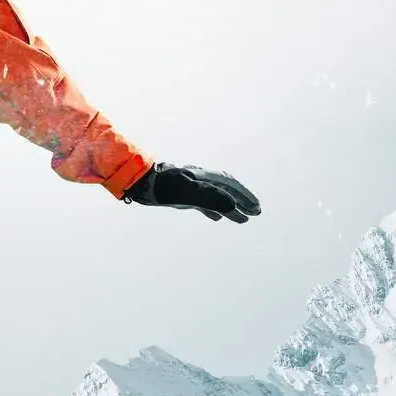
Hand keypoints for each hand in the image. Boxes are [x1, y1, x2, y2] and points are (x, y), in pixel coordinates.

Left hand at [122, 163, 261, 222]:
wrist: (138, 182)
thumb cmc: (162, 186)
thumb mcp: (187, 193)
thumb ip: (210, 199)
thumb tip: (234, 206)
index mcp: (203, 177)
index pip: (229, 185)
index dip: (244, 196)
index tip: (256, 208)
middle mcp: (198, 180)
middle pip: (225, 189)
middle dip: (242, 200)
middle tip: (256, 212)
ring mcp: (189, 187)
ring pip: (215, 196)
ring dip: (231, 206)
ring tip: (243, 218)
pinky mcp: (179, 194)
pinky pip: (201, 202)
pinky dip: (213, 209)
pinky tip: (217, 218)